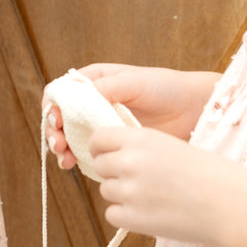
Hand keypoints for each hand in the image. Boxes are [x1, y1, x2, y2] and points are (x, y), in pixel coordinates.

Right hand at [44, 63, 217, 168]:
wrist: (194, 111)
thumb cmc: (167, 88)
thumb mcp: (135, 81)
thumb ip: (106, 88)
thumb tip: (77, 99)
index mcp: (95, 82)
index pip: (62, 92)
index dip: (53, 106)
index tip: (57, 121)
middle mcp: (94, 103)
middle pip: (61, 117)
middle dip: (54, 131)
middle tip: (59, 144)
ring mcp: (102, 126)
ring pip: (70, 137)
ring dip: (62, 148)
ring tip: (65, 159)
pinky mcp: (113, 145)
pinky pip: (88, 153)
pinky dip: (78, 159)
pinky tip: (76, 166)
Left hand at [88, 123, 246, 244]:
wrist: (229, 203)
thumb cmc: (211, 174)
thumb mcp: (174, 146)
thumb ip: (143, 148)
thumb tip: (116, 156)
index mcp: (141, 138)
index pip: (98, 138)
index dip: (101, 148)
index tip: (108, 154)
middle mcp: (130, 162)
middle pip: (99, 166)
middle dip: (113, 172)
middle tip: (138, 180)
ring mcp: (129, 191)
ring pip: (106, 191)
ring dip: (122, 194)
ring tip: (152, 197)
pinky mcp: (132, 218)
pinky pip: (112, 214)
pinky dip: (126, 216)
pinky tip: (150, 213)